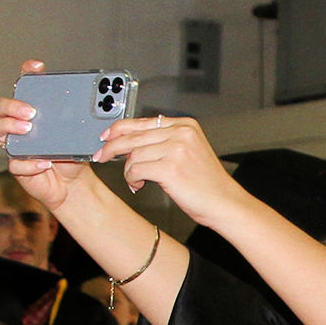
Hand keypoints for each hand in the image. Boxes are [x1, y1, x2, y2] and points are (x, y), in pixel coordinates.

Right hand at [0, 59, 97, 211]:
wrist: (72, 181)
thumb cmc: (71, 152)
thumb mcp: (79, 132)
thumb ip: (81, 119)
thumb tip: (97, 106)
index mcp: (30, 111)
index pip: (23, 85)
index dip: (26, 73)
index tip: (37, 66)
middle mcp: (17, 124)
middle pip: (0, 106)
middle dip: (11, 105)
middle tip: (30, 111)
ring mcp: (14, 144)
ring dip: (9, 127)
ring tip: (28, 130)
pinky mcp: (17, 167)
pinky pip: (14, 163)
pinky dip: (28, 163)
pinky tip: (44, 163)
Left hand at [92, 114, 247, 228]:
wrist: (223, 203)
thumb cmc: (206, 183)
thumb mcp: (189, 151)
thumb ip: (164, 141)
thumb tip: (131, 141)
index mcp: (184, 125)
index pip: (142, 122)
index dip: (119, 129)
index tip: (106, 137)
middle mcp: (180, 133)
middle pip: (133, 136)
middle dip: (112, 148)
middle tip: (101, 156)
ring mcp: (176, 149)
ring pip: (132, 155)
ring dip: (128, 171)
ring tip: (135, 180)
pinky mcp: (170, 168)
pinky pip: (135, 169)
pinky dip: (132, 179)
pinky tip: (138, 185)